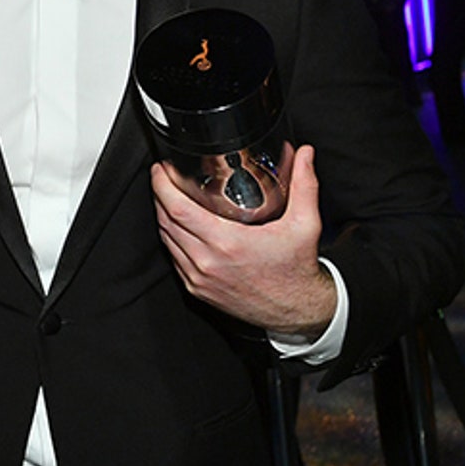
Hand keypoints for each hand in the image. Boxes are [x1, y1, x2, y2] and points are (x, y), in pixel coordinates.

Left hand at [151, 144, 335, 336]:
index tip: (161, 170)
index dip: (162, 186)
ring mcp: (199, 278)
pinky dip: (172, 240)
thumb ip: (304, 184)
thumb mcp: (305, 224)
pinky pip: (174, 260)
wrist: (297, 311)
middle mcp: (208, 261)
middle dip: (159, 195)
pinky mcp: (198, 290)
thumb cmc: (297, 271)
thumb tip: (304, 154)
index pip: (178, 209)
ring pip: (167, 240)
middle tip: (163, 177)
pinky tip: (179, 228)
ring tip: (168, 197)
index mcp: (228, 243)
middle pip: (166, 221)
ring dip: (163, 216)